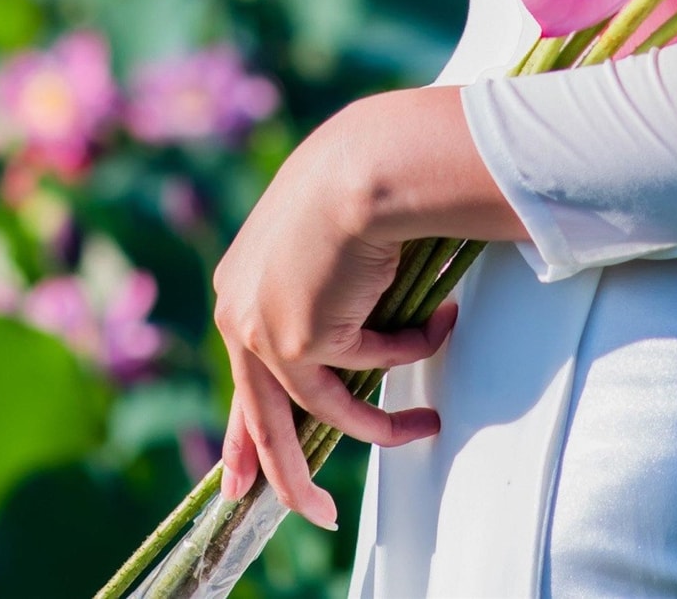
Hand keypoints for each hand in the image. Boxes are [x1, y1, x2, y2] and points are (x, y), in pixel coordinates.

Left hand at [210, 110, 456, 529]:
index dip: (242, 434)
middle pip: (262, 421)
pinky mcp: (301, 344)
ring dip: (382, 426)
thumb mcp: (322, 233)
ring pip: (324, 412)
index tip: (236, 479)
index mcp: (237, 288)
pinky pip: (369, 370)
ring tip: (422, 426)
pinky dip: (409, 352)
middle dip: (288, 474)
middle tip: (315, 512)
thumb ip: (319, 279)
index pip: (240, 375)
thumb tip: (349, 319)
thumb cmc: (352, 176)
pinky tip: (440, 323)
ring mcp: (266, 334)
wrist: (362, 165)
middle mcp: (240, 317)